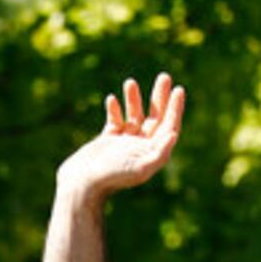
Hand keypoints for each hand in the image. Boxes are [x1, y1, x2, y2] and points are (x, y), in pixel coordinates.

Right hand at [56, 74, 184, 199]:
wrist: (82, 185)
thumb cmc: (111, 176)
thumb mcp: (139, 167)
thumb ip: (159, 153)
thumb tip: (173, 135)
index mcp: (151, 154)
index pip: (169, 127)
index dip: (175, 108)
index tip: (178, 90)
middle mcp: (140, 148)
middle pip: (155, 118)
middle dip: (160, 97)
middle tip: (164, 77)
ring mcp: (123, 145)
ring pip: (134, 117)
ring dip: (134, 99)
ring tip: (130, 82)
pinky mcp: (106, 143)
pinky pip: (114, 122)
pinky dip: (114, 110)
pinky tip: (111, 99)